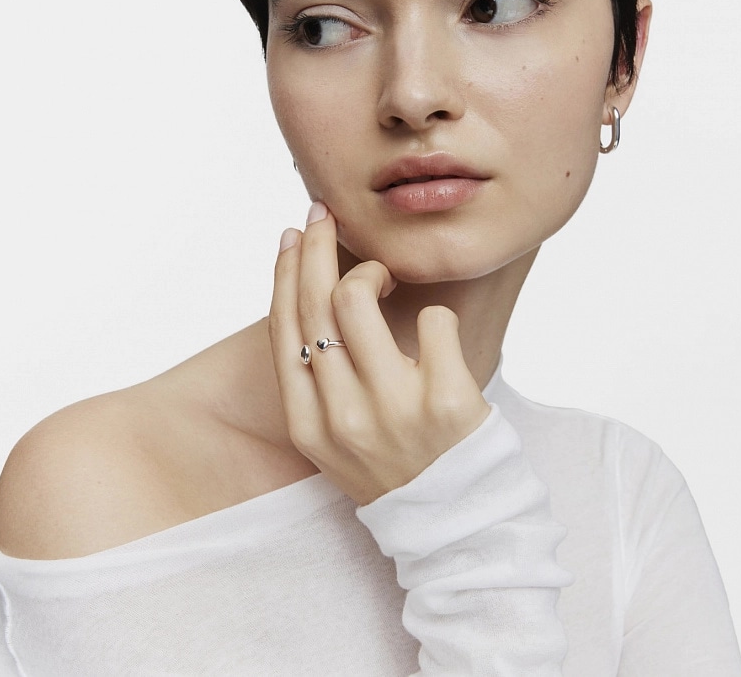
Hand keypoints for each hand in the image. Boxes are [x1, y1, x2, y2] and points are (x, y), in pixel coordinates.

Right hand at [268, 202, 490, 504]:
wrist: (455, 526)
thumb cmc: (396, 468)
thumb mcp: (337, 440)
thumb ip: (320, 383)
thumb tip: (312, 300)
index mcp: (309, 426)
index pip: (284, 331)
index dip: (285, 273)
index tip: (294, 236)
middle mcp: (343, 416)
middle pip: (315, 305)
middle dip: (318, 246)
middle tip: (325, 214)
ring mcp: (394, 409)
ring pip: (358, 300)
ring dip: (373, 270)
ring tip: (386, 275)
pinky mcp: (447, 402)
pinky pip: (434, 320)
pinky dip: (437, 314)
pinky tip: (437, 332)